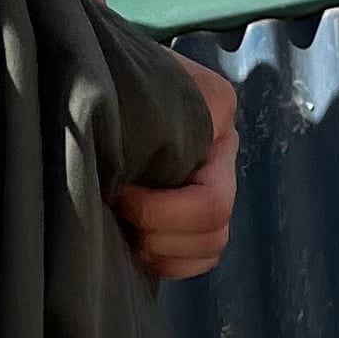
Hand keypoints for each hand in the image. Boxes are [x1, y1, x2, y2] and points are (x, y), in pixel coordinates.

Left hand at [110, 56, 238, 282]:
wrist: (113, 75)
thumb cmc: (117, 76)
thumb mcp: (129, 80)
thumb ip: (138, 112)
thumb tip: (117, 160)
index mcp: (216, 117)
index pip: (209, 200)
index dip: (158, 211)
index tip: (119, 192)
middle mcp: (225, 155)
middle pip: (214, 231)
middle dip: (159, 233)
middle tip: (118, 213)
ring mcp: (216, 184)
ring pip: (210, 249)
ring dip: (162, 252)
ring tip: (124, 227)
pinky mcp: (195, 211)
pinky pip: (198, 259)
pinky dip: (166, 262)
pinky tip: (134, 241)